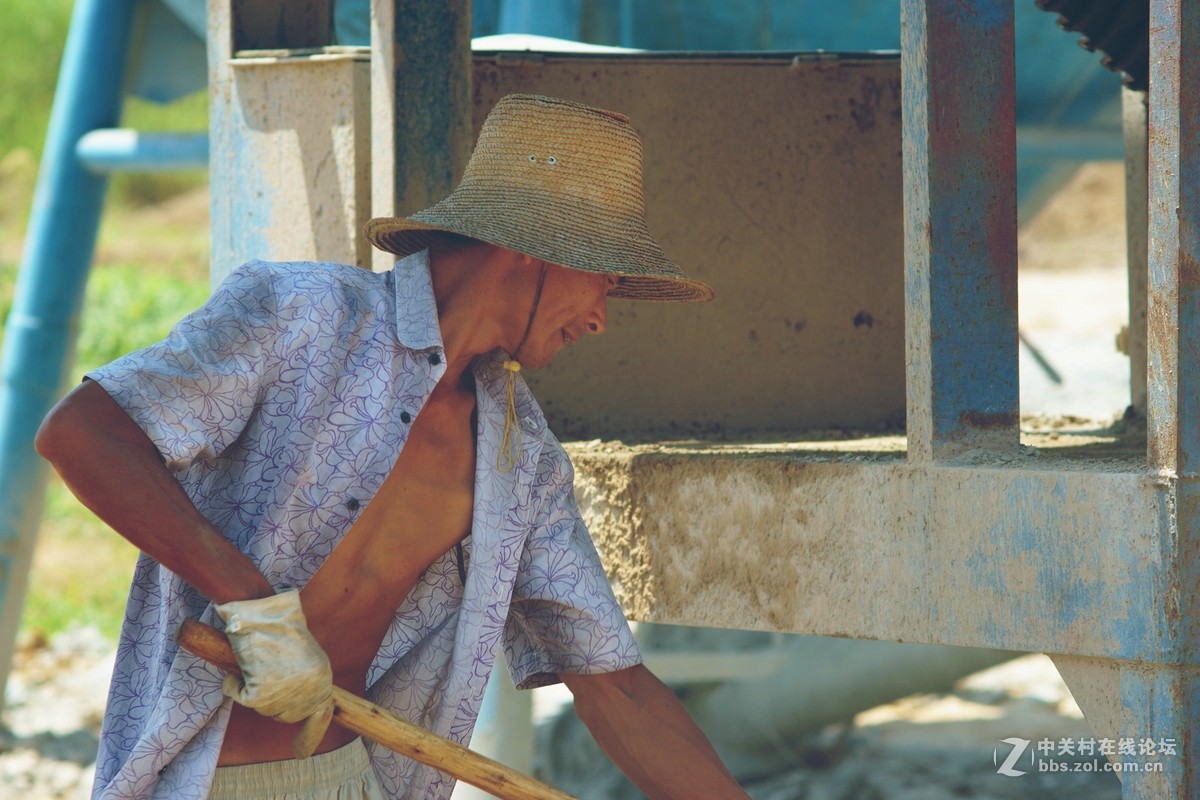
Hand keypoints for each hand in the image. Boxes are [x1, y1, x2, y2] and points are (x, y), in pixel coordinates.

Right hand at [215, 589, 333, 757]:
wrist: (263, 613)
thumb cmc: (280, 625)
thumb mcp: (305, 653)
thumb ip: (304, 677)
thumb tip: (296, 704)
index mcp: (324, 678)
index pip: (321, 716)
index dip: (310, 735)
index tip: (301, 754)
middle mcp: (309, 691)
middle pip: (286, 715)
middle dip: (274, 701)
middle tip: (266, 674)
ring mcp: (286, 697)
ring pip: (264, 708)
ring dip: (255, 691)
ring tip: (257, 662)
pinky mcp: (260, 697)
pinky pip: (240, 696)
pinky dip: (234, 684)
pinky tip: (240, 665)